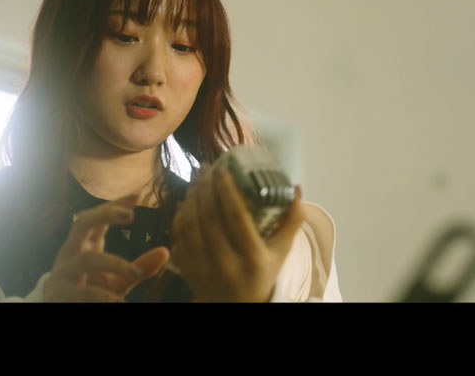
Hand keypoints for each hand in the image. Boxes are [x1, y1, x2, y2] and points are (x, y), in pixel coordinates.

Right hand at [44, 196, 170, 301]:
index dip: (115, 205)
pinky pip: (81, 291)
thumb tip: (165, 252)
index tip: (137, 195)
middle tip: (130, 215)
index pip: (97, 217)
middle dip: (104, 214)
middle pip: (82, 222)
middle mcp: (70, 252)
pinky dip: (102, 297)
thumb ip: (139, 267)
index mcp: (84, 244)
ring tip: (135, 273)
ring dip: (114, 264)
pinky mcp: (59, 292)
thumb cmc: (90, 290)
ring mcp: (62, 271)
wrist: (59, 310)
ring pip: (87, 259)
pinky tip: (119, 301)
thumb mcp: (118, 279)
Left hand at [170, 164, 305, 301]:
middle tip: (208, 168)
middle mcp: (225, 265)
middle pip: (209, 217)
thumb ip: (292, 220)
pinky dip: (181, 214)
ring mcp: (202, 269)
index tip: (222, 169)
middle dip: (206, 188)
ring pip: (190, 224)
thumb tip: (295, 188)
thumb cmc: (262, 273)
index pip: (236, 217)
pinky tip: (188, 200)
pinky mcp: (186, 270)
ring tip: (198, 179)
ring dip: (191, 197)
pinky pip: (179, 235)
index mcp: (252, 258)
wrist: (237, 306)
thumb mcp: (281, 251)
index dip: (227, 190)